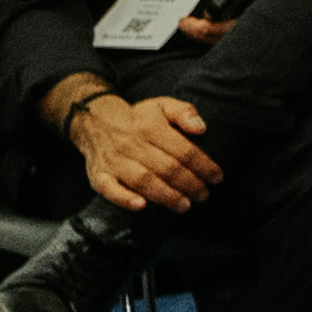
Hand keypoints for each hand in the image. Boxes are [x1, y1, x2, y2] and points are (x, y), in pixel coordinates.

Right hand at [64, 88, 219, 212]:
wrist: (95, 122)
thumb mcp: (162, 105)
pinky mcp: (98, 176)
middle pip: (166, 168)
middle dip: (189, 184)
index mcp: (150, 127)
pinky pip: (109, 189)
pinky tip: (141, 206)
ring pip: (143, 180)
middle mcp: (132, 144)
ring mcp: (114, 161)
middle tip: (204, 195)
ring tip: (184, 206)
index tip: (217, 178)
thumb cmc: (138, 118)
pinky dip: (124, 199)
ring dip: (166, 196)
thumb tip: (201, 129)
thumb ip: (184, 112)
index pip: (183, 150)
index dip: (203, 165)